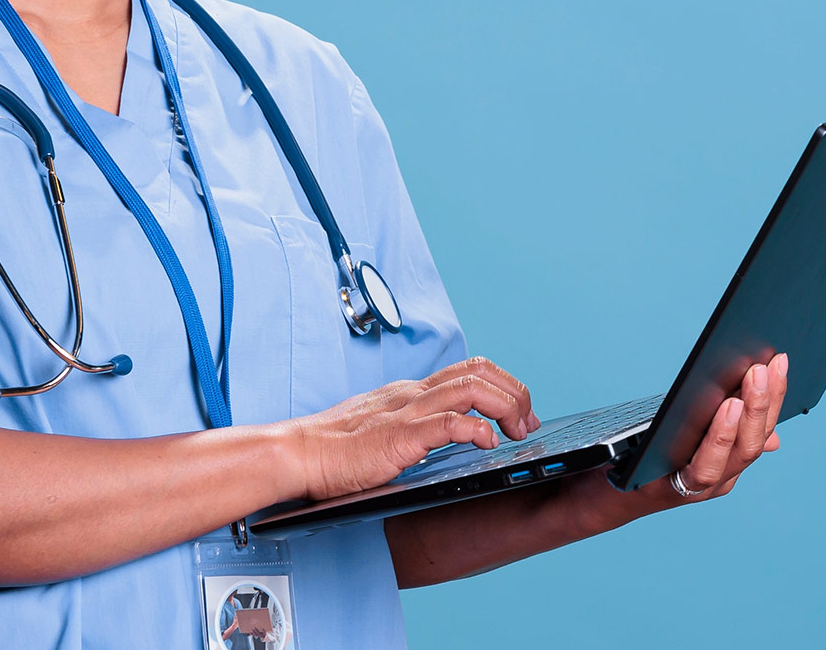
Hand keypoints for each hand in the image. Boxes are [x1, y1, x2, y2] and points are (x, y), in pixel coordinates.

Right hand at [282, 356, 541, 499]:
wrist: (297, 454)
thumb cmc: (333, 451)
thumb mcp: (382, 429)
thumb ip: (412, 428)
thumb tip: (448, 437)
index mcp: (409, 393)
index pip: (469, 370)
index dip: (504, 386)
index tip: (520, 413)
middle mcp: (412, 394)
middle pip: (480, 370)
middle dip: (515, 392)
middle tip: (528, 422)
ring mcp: (406, 412)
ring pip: (472, 388)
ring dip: (507, 406)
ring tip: (518, 431)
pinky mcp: (399, 436)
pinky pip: (448, 423)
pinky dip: (477, 429)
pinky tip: (487, 443)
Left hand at [641, 352, 788, 509]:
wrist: (610, 493)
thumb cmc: (649, 453)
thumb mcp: (687, 429)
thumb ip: (722, 422)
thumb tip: (761, 415)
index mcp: (730, 460)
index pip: (763, 427)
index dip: (775, 394)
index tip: (779, 359)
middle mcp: (724, 477)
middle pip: (756, 440)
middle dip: (764, 401)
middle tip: (764, 365)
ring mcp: (703, 488)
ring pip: (739, 454)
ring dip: (749, 416)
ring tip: (751, 382)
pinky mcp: (676, 490)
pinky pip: (706, 467)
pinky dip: (720, 437)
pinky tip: (726, 406)